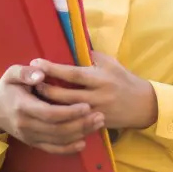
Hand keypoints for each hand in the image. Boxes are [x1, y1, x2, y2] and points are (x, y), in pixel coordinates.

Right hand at [0, 65, 105, 154]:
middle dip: (80, 124)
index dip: (69, 112)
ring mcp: (29, 136)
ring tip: (97, 124)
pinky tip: (83, 142)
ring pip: (58, 140)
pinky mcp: (32, 143)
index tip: (87, 106)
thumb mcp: (11, 74)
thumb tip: (40, 73)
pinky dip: (68, 148)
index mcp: (22, 106)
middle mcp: (26, 125)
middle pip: (57, 129)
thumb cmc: (6, 87)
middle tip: (99, 115)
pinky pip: (52, 149)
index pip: (49, 113)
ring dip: (79, 134)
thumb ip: (25, 72)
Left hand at [31, 51, 158, 130]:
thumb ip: (91, 56)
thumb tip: (70, 47)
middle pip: (65, 95)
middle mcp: (97, 96)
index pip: (72, 74)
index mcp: (100, 78)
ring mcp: (95, 112)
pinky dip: (59, 118)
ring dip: (49, 105)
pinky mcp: (95, 124)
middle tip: (29, 82)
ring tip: (33, 98)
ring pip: (66, 111)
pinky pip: (73, 123)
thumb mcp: (110, 63)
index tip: (36, 62)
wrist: (143, 105)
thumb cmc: (124, 80)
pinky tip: (47, 114)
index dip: (53, 68)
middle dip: (45, 89)